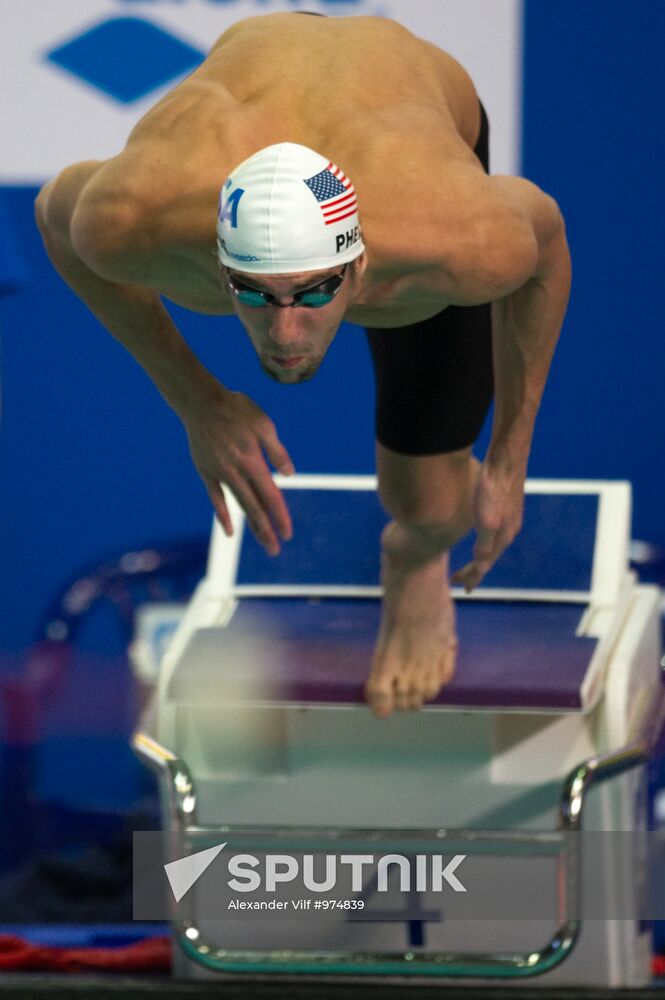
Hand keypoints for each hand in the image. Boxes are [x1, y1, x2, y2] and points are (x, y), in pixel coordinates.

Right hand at [182, 384, 293, 555]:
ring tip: (263, 542)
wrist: (201, 402)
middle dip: (266, 531)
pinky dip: (223, 515)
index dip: (280, 516)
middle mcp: (236, 473)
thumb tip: (289, 476)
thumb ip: (277, 452)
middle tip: (275, 550)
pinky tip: (229, 531)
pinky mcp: (206, 471)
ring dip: (251, 526)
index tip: (288, 533)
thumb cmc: (236, 410)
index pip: (271, 496)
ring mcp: (219, 474)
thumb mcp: (265, 425)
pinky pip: (215, 498)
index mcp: (253, 461)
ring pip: (239, 506)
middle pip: (255, 508)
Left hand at [451, 459, 525, 591]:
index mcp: (503, 536)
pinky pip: (493, 531)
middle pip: (489, 557)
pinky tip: (479, 534)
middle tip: (461, 581)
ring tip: (471, 565)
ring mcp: (508, 516)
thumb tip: (480, 566)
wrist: (506, 459)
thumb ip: (485, 545)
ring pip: (492, 544)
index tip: (463, 589)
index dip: (473, 577)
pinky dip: (484, 541)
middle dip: (476, 571)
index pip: (485, 564)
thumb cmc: (493, 488)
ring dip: (480, 557)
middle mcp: (508, 529)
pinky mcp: (505, 504)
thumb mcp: (486, 521)